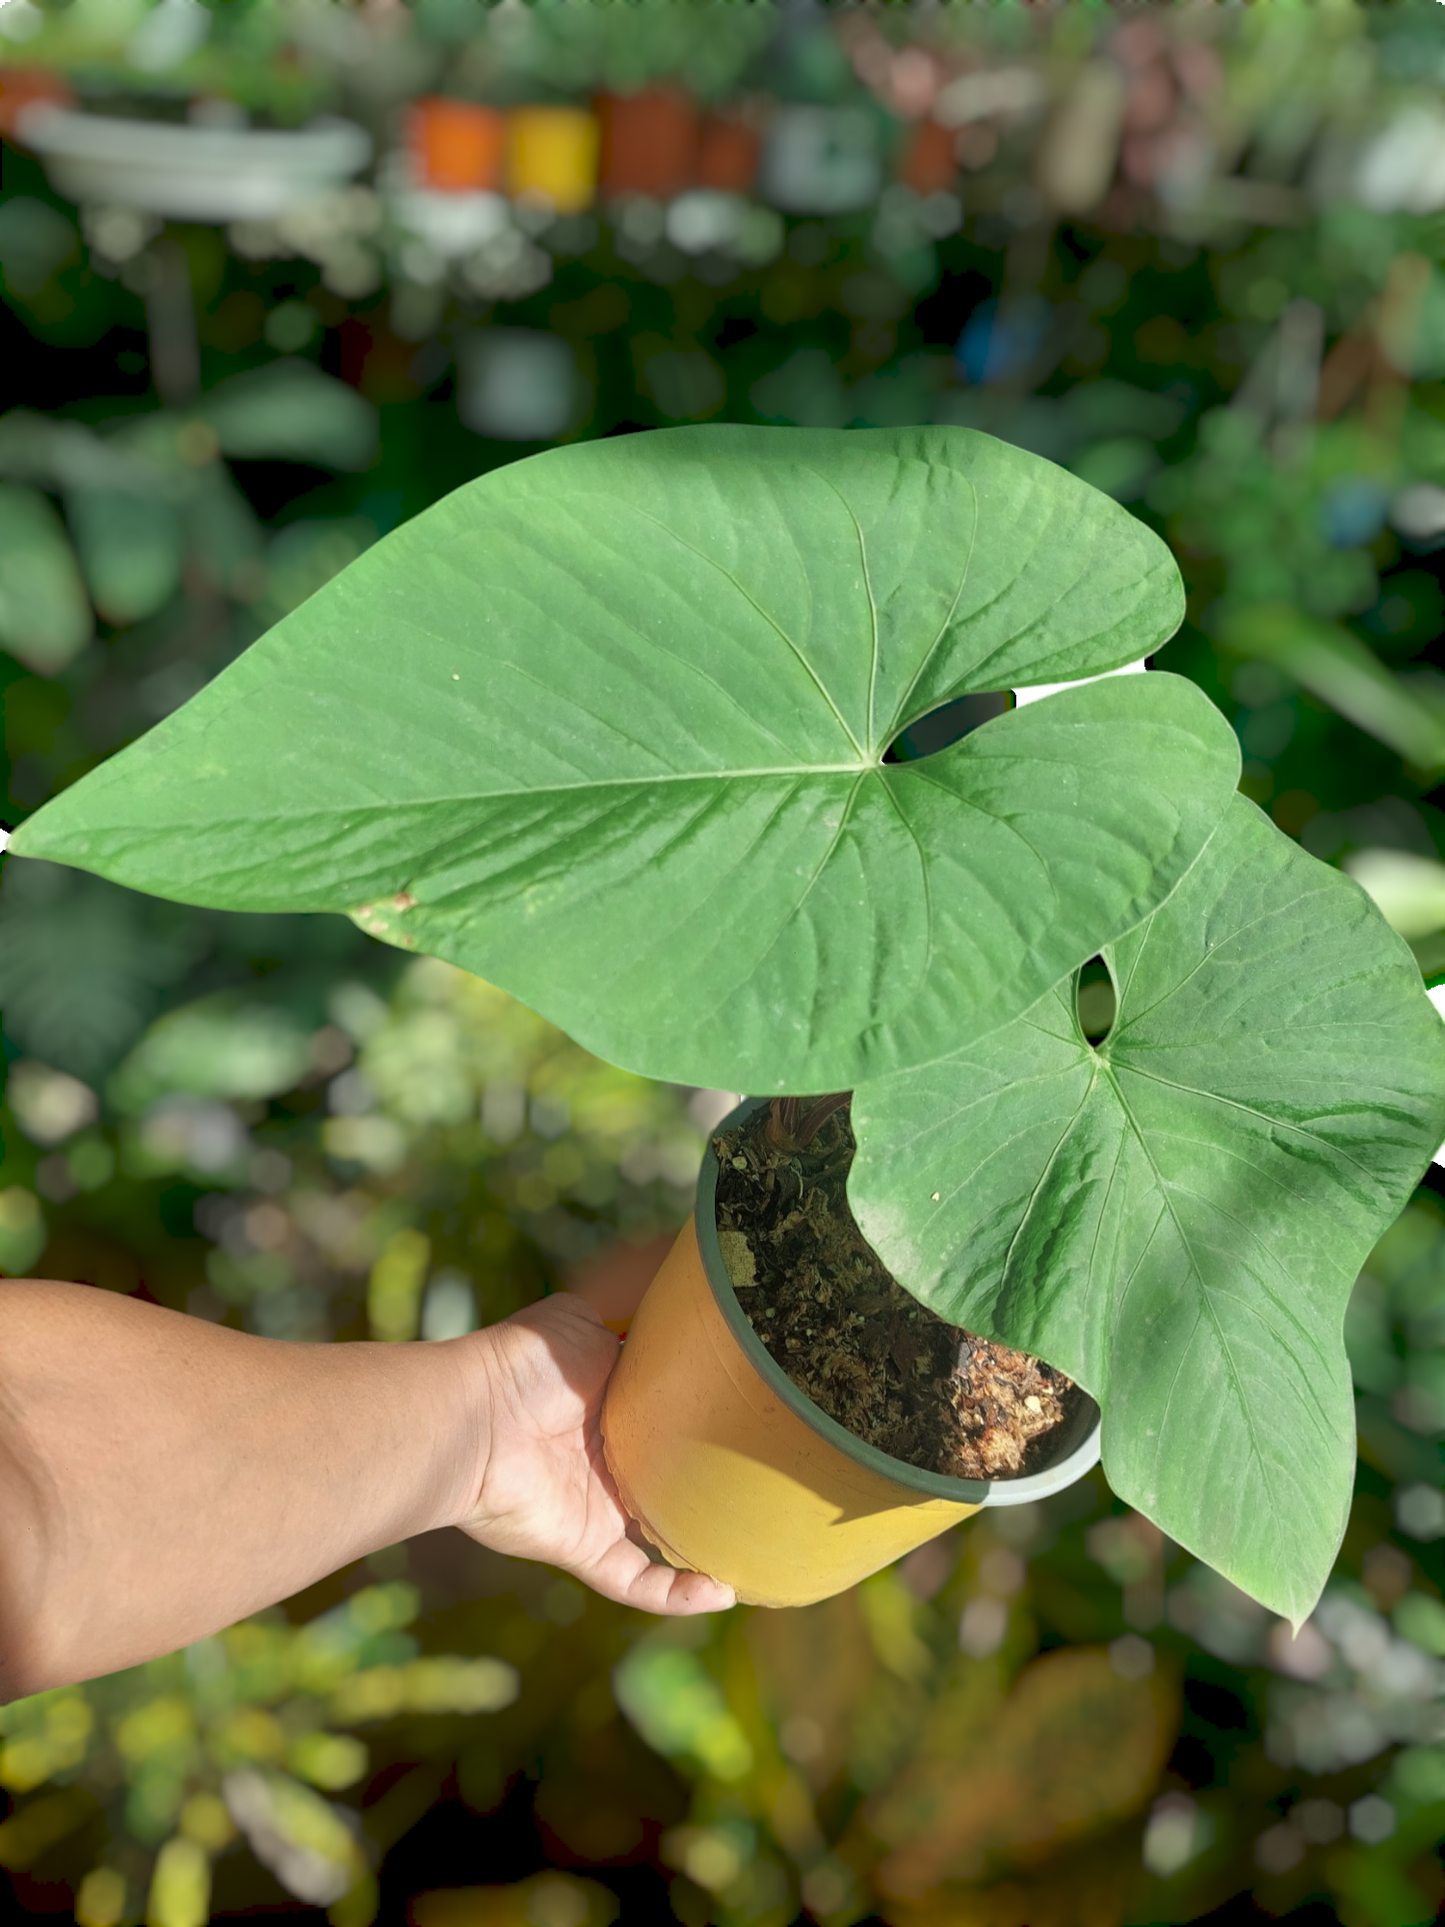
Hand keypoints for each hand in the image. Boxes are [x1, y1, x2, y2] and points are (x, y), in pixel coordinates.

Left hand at [455, 1293, 734, 1615]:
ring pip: (666, 1541)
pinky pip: (637, 1583)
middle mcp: (611, 1460)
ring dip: (709, 1554)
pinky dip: (676, 1596)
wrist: (477, 1417)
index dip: (712, 1420)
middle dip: (719, 1489)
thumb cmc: (530, 1362)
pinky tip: (721, 1592)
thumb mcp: (589, 1320)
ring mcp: (599, 1509)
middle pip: (677, 1482)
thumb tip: (681, 1292)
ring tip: (765, 1553)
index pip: (675, 1418)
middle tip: (778, 1487)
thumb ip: (633, 1318)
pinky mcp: (584, 1547)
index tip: (761, 1417)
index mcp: (616, 1406)